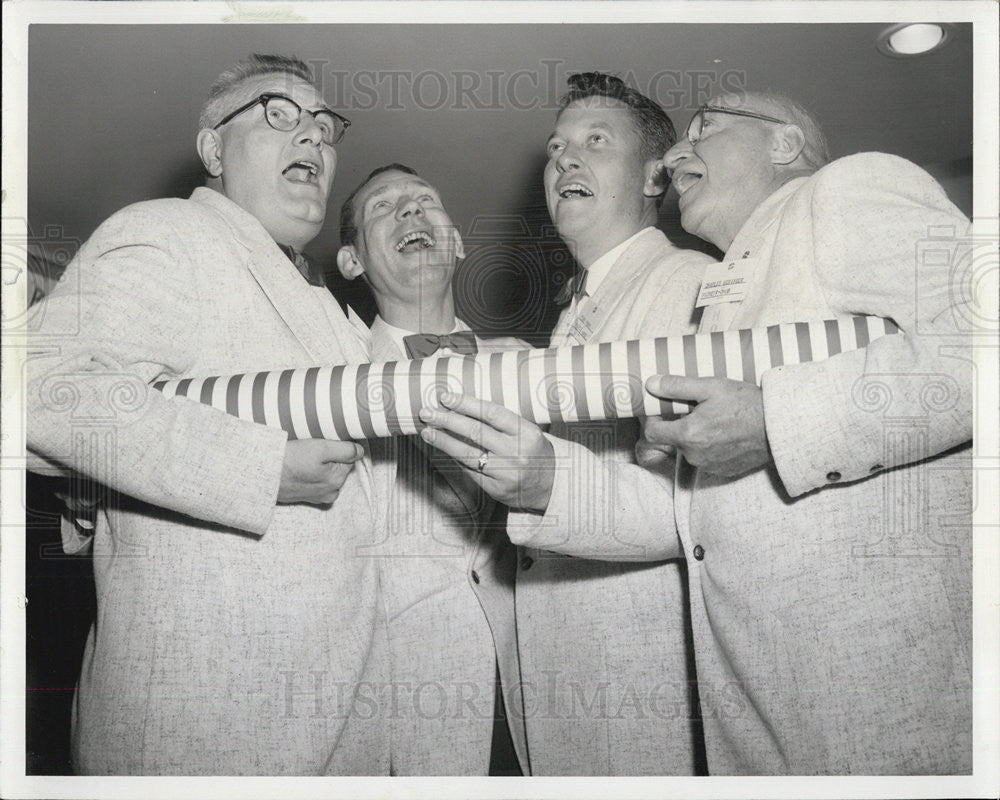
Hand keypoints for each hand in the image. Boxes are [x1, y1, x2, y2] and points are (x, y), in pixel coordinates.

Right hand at [277, 439, 364, 504]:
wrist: (263, 474)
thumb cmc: (290, 460)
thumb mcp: (321, 448)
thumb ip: (345, 450)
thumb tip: (360, 451)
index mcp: (337, 480)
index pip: (349, 457)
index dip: (337, 447)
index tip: (323, 443)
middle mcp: (331, 492)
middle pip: (338, 466)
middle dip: (329, 457)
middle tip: (311, 450)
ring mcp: (318, 496)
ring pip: (327, 473)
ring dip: (319, 465)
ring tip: (303, 459)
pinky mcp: (306, 497)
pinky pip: (316, 481)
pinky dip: (311, 474)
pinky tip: (300, 468)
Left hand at [418, 392, 554, 511]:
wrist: (551, 485)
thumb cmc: (533, 451)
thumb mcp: (526, 431)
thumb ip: (500, 420)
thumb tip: (462, 405)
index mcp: (527, 433)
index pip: (492, 413)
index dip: (466, 404)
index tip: (446, 397)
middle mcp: (517, 453)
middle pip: (476, 432)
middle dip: (447, 420)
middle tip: (427, 412)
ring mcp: (506, 473)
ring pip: (468, 454)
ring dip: (443, 441)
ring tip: (427, 431)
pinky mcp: (496, 490)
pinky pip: (470, 471)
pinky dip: (454, 458)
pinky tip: (442, 449)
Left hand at [641, 375, 770, 476]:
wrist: (779, 427)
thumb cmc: (746, 405)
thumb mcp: (711, 387)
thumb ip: (677, 387)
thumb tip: (651, 384)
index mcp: (688, 435)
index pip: (652, 433)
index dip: (652, 420)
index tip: (661, 409)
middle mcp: (695, 455)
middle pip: (672, 440)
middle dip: (678, 424)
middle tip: (695, 408)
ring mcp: (709, 466)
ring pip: (690, 450)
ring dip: (695, 436)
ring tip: (715, 419)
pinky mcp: (724, 471)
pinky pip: (707, 459)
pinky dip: (710, 447)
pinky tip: (725, 433)